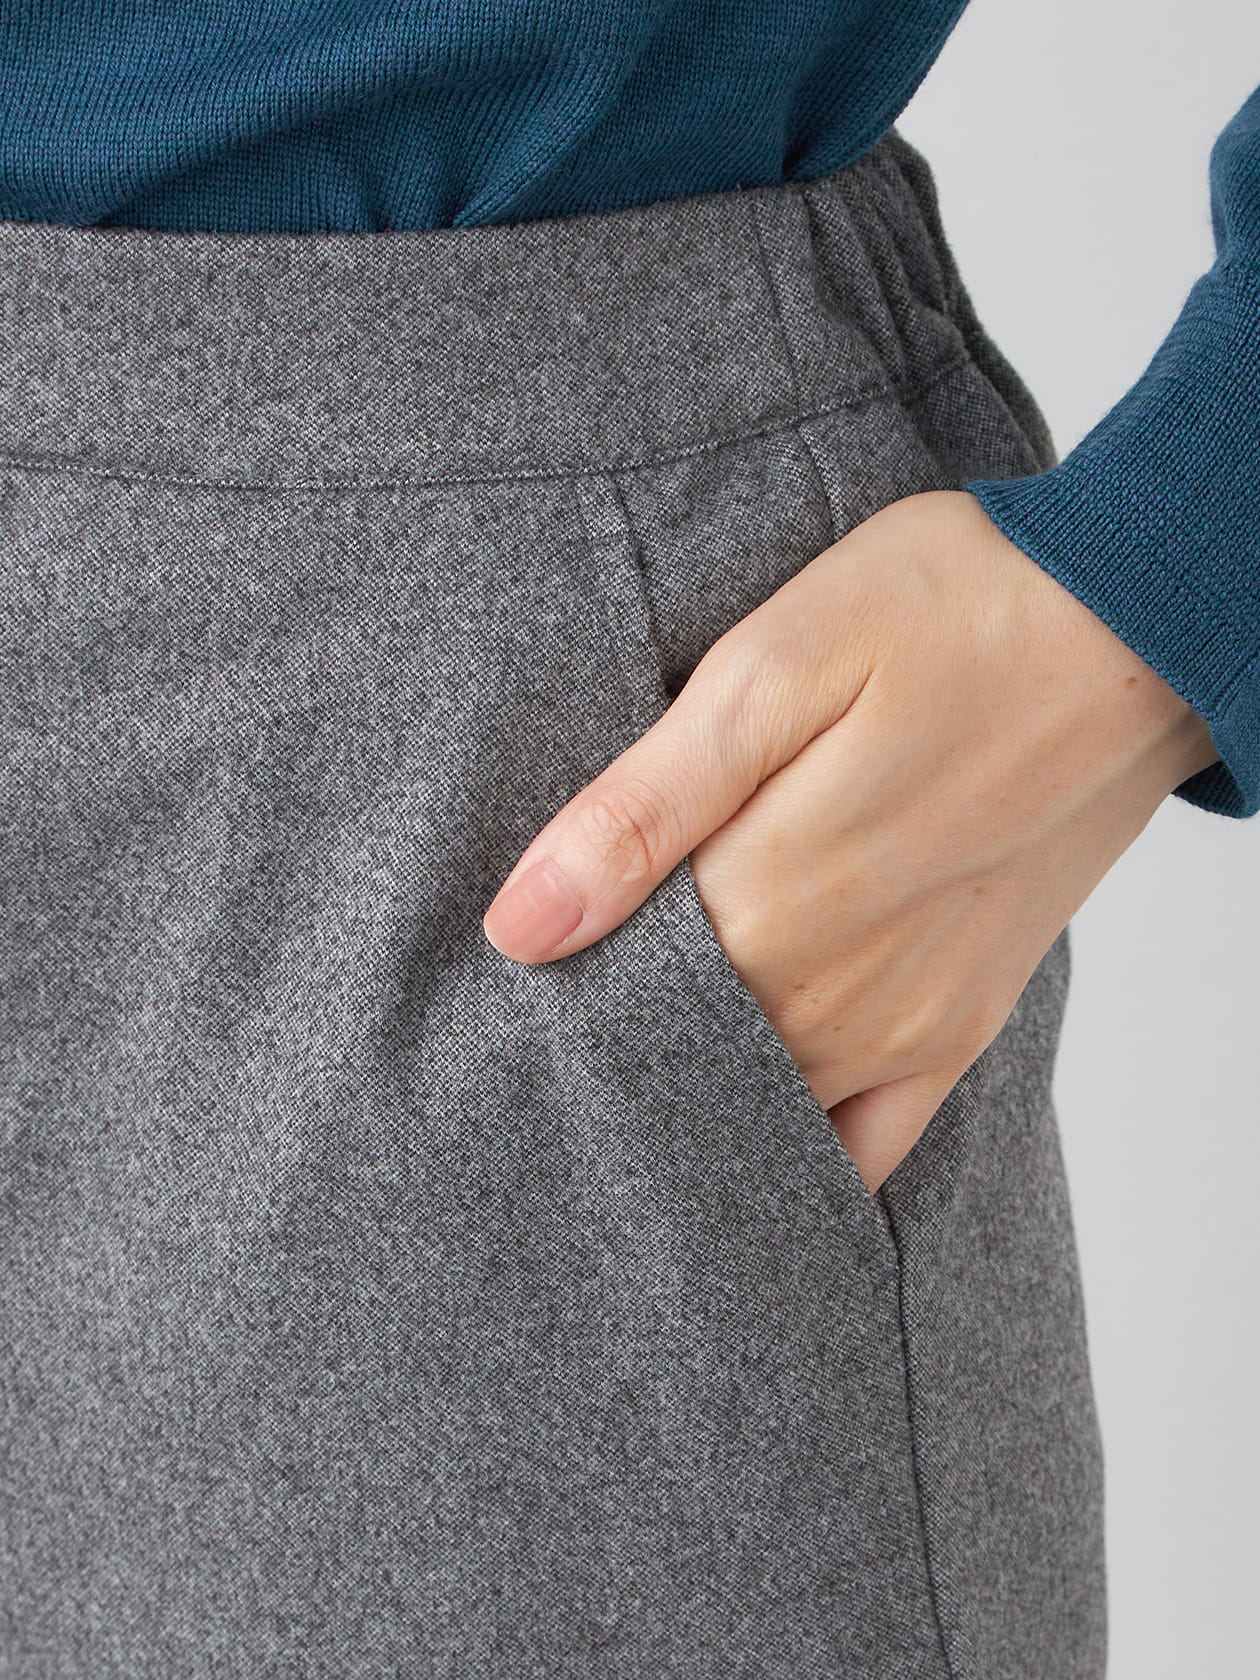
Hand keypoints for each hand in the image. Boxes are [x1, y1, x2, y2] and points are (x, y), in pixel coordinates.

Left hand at [482, 490, 1219, 1191]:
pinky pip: (868, 1142)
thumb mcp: (773, 669)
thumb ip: (642, 810)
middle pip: (674, 1066)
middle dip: (602, 1047)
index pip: (606, 1007)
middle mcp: (837, 997)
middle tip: (544, 1026)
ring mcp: (909, 1024)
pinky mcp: (962, 1024)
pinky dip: (797, 1153)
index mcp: (770, 904)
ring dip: (683, 1091)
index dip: (543, 1002)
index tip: (499, 990)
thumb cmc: (950, 613)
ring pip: (757, 1110)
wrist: (1135, 626)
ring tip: (628, 1054)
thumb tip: (518, 927)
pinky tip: (745, 1135)